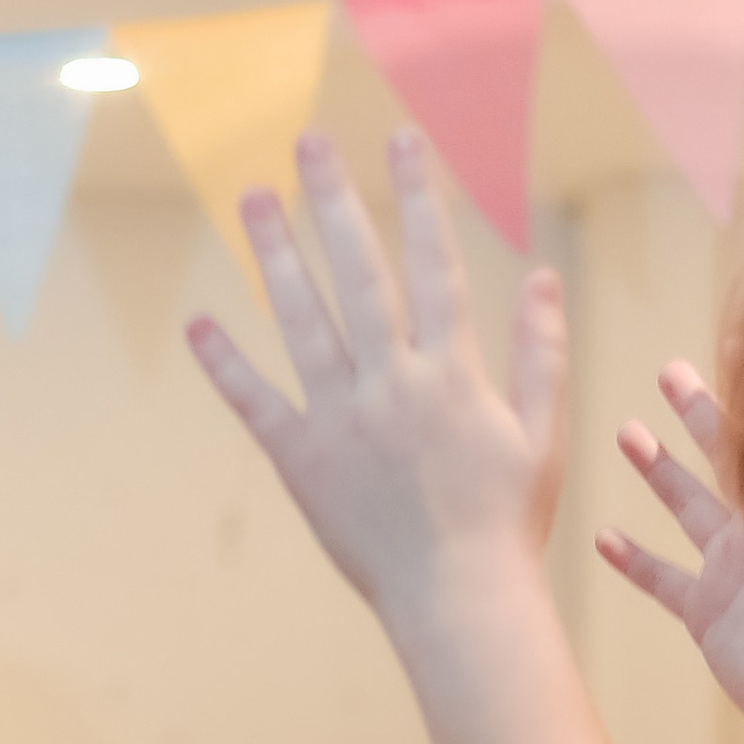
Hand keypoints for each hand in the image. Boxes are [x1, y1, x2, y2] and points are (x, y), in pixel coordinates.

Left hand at [191, 129, 566, 630]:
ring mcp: (345, 421)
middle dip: (336, 202)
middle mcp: (395, 383)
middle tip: (309, 143)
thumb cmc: (506, 523)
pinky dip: (226, 366)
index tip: (401, 140)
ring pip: (305, 321)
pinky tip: (200, 324)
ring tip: (255, 200)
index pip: (435, 262)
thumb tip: (543, 276)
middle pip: (362, 273)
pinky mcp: (304, 463)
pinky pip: (258, 405)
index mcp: (454, 371)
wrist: (460, 603)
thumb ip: (540, 353)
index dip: (418, 197)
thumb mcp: (541, 434)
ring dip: (276, 255)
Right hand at [599, 363, 743, 743]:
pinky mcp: (707, 616)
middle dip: (698, 414)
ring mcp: (730, 573)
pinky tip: (605, 540)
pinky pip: (663, 581)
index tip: (735, 353)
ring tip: (628, 433)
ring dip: (658, 472)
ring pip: (686, 509)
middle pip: (723, 459)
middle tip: (670, 373)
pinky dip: (634, 562)